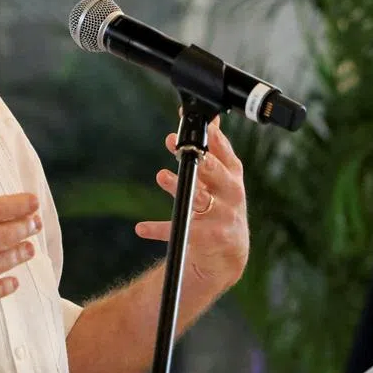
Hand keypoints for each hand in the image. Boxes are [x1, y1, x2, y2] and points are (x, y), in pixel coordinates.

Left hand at [135, 117, 248, 288]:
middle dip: (198, 159)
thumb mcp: (222, 178)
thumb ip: (215, 151)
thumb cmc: (221, 206)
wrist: (228, 253)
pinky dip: (158, 228)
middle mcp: (230, 194)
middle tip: (179, 147)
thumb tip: (210, 118)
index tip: (190, 124)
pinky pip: (179, 230)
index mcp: (232, 175)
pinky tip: (141, 227)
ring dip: (177, 186)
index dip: (208, 136)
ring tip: (161, 175)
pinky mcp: (208, 237)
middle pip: (215, 173)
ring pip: (198, 198)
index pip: (224, 151)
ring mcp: (221, 216)